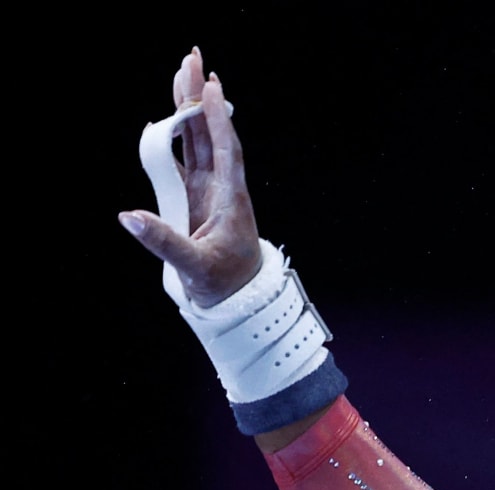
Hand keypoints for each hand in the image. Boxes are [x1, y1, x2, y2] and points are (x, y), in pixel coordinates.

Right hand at [118, 48, 261, 307]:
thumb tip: (128, 216)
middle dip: (201, 96)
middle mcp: (221, 186)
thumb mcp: (194, 266)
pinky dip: (182, 131)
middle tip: (194, 57)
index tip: (212, 89)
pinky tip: (174, 110)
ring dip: (192, 106)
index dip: (219, 120)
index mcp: (229, 199)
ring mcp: (208, 188)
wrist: (238, 299)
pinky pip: (188, 155)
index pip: (226, 150)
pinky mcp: (196, 194)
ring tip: (184, 70)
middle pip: (212, 133)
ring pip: (200, 139)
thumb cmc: (224, 285)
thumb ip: (163, 242)